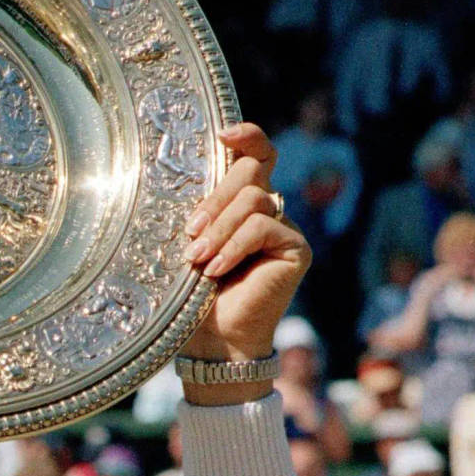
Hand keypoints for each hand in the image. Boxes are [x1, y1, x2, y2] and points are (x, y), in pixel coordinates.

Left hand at [178, 122, 311, 386]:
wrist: (212, 341)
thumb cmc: (190, 296)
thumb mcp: (188, 242)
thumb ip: (197, 209)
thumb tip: (178, 172)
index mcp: (240, 202)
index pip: (256, 154)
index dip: (246, 137)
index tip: (222, 134)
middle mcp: (267, 209)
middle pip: (249, 172)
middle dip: (214, 198)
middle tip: (190, 232)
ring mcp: (284, 228)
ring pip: (254, 198)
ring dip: (220, 228)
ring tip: (198, 259)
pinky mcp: (296, 249)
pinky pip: (265, 226)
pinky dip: (235, 245)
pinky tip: (217, 270)